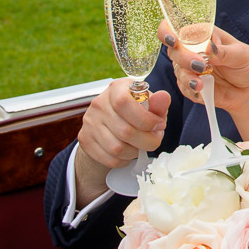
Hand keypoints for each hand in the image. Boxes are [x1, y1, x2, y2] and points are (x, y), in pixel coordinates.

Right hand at [75, 80, 170, 206]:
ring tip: (140, 145)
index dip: (145, 119)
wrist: (111, 125)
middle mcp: (99, 103)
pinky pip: (109, 159)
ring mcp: (89, 122)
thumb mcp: (150, 106)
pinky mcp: (85, 140)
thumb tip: (163, 97)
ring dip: (135, 152)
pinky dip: (124, 160)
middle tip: (154, 140)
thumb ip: (158, 104)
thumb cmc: (136, 113)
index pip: (124, 103)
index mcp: (117, 88)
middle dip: (147, 140)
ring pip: (117, 148)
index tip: (159, 125)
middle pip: (124, 131)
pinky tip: (128, 152)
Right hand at [162, 25, 248, 117]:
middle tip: (201, 66)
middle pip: (174, 50)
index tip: (173, 40)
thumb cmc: (247, 64)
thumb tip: (208, 48)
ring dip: (188, 77)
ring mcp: (190, 68)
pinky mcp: (191, 85)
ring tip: (201, 84)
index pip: (177, 27)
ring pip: (178, 71)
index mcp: (203, 34)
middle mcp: (192, 49)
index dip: (168, 31)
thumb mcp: (242, 55)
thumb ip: (224, 52)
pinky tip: (201, 92)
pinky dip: (191, 90)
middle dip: (184, 58)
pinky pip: (184, 88)